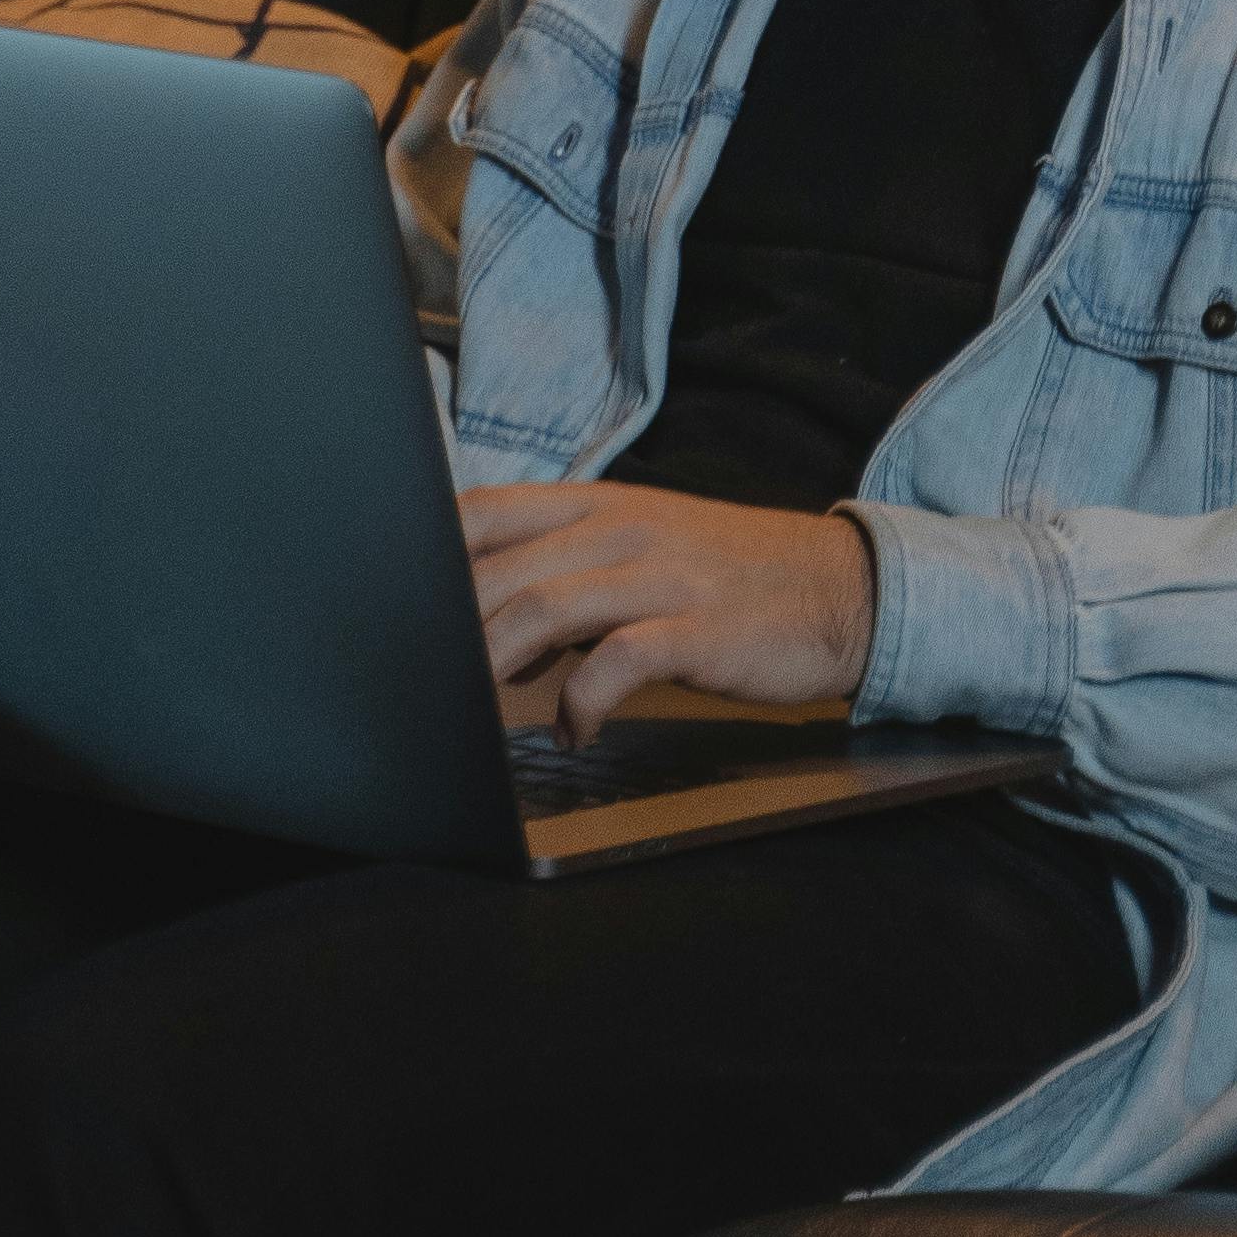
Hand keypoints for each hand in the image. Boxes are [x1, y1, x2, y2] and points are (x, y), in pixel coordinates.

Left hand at [459, 478, 876, 744]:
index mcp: (602, 506)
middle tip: (423, 679)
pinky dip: (581, 702)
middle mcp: (623, 530)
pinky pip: (618, 661)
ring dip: (494, 662)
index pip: (487, 511)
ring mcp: (660, 576)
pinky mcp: (696, 629)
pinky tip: (575, 730)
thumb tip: (493, 635)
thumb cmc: (732, 579)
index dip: (428, 554)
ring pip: (544, 607)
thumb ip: (569, 579)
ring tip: (475, 708)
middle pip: (501, 568)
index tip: (395, 606)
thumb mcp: (645, 552)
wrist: (841, 588)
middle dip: (449, 627)